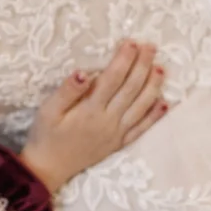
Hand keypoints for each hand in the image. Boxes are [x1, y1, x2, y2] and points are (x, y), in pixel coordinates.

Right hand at [20, 40, 168, 192]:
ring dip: (153, 86)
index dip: (124, 60)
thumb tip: (84, 72)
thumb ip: (67, 91)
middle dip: (142, 66)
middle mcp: (108, 121)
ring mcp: (116, 134)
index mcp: (90, 110)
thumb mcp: (48, 111)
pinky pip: (141, 129)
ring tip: (161, 68)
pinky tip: (164, 104)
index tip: (131, 43)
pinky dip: (155, 116)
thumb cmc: (45, 136)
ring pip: (141, 107)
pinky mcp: (118, 144)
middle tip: (151, 47)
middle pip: (130, 89)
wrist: (48, 168)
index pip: (112, 79)